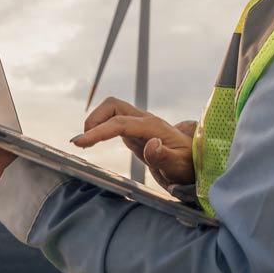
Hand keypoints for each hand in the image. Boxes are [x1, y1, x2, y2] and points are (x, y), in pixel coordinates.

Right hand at [71, 97, 195, 188]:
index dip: (98, 130)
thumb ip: (164, 156)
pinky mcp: (135, 131)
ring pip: (112, 110)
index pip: (120, 123)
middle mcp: (144, 120)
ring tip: (83, 143)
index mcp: (153, 127)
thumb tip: (151, 144)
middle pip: (113, 106)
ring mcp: (139, 124)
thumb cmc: (187, 165)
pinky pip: (113, 121)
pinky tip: (91, 141)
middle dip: (94, 120)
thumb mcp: (178, 166)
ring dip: (95, 121)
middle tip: (81, 143)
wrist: (193, 162)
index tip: (80, 142)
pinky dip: (100, 127)